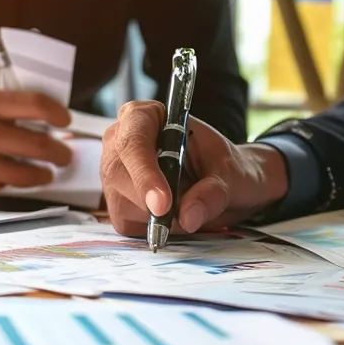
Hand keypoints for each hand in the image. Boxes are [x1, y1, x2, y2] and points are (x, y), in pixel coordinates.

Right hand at [0, 87, 73, 205]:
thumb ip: (5, 107)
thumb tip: (49, 118)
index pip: (35, 103)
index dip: (58, 113)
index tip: (65, 121)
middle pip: (40, 144)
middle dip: (60, 152)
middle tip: (64, 155)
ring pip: (31, 174)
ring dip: (45, 174)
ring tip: (45, 171)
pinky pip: (8, 188)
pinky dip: (11, 184)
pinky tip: (4, 177)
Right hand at [99, 100, 286, 235]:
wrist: (222, 182)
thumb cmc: (222, 166)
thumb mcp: (230, 173)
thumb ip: (213, 192)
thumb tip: (188, 216)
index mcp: (145, 116)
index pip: (133, 141)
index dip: (144, 173)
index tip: (163, 205)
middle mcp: (120, 140)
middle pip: (118, 175)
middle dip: (151, 203)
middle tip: (185, 218)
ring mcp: (113, 172)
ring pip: (121, 204)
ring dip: (157, 218)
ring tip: (186, 205)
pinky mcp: (115, 201)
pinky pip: (126, 223)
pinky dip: (152, 228)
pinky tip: (171, 215)